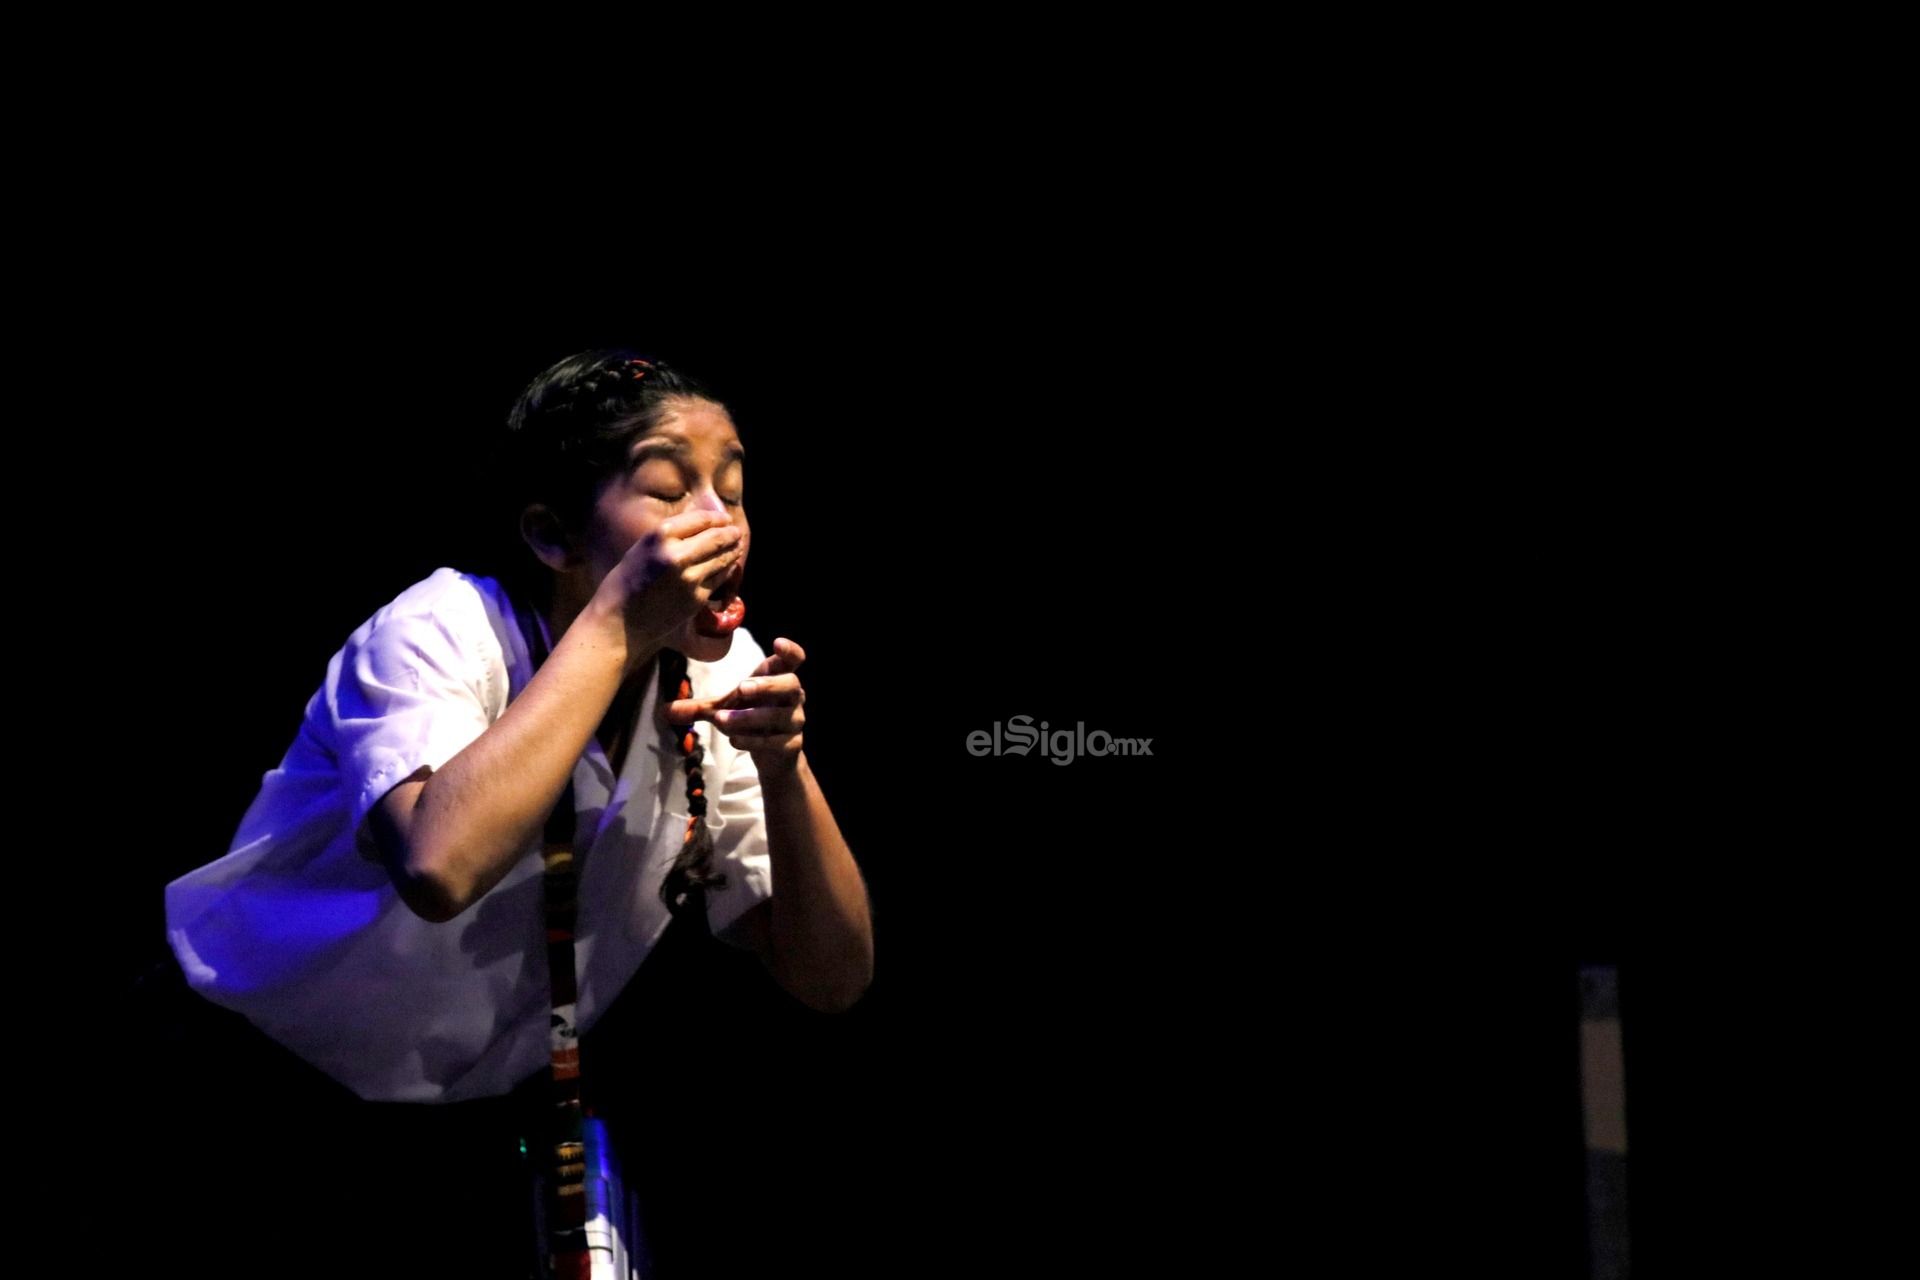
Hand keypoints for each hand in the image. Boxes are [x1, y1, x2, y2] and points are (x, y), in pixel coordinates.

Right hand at [595, 511, 743, 664]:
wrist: (620, 619)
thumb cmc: (629, 579)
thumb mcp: (644, 546)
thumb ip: (672, 534)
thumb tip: (705, 523)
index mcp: (661, 535)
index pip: (701, 519)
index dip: (718, 518)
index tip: (725, 519)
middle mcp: (677, 554)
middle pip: (717, 537)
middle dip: (731, 533)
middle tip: (736, 532)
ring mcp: (690, 578)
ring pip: (723, 558)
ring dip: (733, 550)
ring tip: (737, 546)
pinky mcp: (697, 598)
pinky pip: (719, 579)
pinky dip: (727, 570)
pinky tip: (729, 566)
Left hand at [667, 637, 806, 777]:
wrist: (775, 756)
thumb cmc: (751, 718)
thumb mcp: (724, 709)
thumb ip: (697, 708)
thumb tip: (663, 711)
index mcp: (778, 678)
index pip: (794, 659)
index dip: (790, 651)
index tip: (777, 642)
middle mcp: (792, 698)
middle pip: (790, 684)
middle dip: (766, 686)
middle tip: (740, 688)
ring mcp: (794, 721)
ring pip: (778, 716)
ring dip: (749, 717)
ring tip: (721, 720)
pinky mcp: (792, 745)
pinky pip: (775, 741)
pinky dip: (753, 740)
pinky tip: (733, 739)